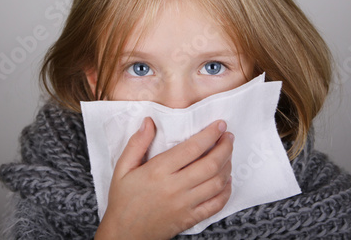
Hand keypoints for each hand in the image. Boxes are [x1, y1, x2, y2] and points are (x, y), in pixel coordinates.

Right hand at [94, 117, 233, 239]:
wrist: (124, 234)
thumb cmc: (123, 200)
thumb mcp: (122, 169)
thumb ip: (137, 144)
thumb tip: (149, 122)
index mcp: (158, 171)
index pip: (192, 148)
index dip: (210, 134)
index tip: (220, 125)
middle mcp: (174, 187)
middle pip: (210, 164)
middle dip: (225, 147)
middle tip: (229, 137)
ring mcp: (185, 205)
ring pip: (217, 182)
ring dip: (228, 166)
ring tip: (228, 155)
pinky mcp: (190, 219)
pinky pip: (216, 204)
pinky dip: (226, 191)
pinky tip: (226, 180)